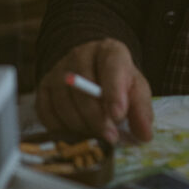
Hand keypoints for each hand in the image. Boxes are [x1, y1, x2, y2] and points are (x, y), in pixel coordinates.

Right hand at [36, 38, 153, 144]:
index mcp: (110, 51)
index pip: (111, 66)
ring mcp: (59, 70)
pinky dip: (60, 127)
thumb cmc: (117, 81)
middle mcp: (80, 55)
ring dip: (80, 125)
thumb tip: (144, 135)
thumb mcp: (136, 88)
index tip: (118, 115)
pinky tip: (76, 133)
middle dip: (97, 117)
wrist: (93, 69)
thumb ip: (141, 109)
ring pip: (63, 101)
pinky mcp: (43, 86)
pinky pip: (46, 111)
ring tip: (96, 136)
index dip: (113, 91)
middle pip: (82, 86)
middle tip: (110, 136)